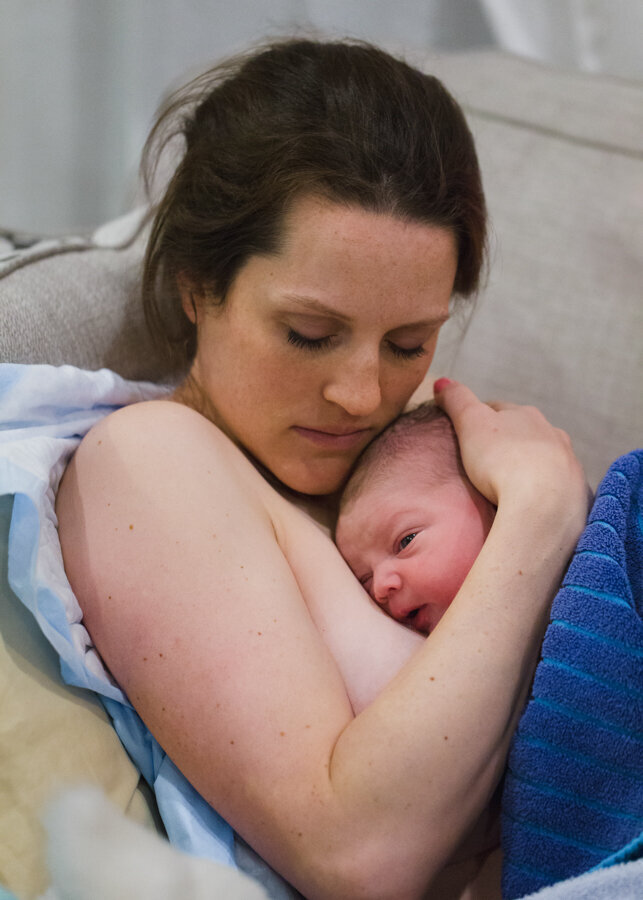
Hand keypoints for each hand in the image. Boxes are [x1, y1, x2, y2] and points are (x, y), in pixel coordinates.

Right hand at [433, 379, 589, 524]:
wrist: (544, 504)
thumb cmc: (502, 460)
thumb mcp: (471, 424)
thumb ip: (457, 400)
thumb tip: (441, 381)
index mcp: (525, 414)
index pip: (498, 409)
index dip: (480, 419)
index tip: (467, 433)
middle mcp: (550, 432)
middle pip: (524, 431)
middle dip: (509, 440)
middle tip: (488, 458)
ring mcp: (567, 461)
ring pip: (544, 456)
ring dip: (530, 463)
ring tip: (511, 482)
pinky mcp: (575, 490)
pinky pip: (556, 484)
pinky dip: (544, 487)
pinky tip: (533, 499)